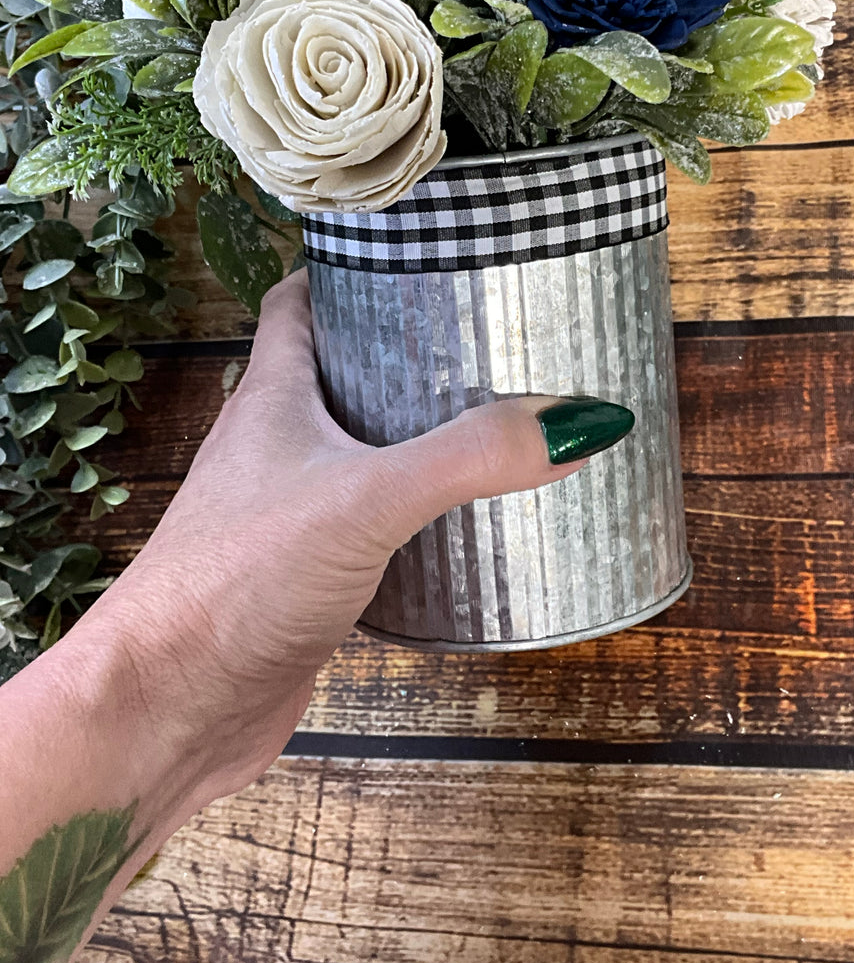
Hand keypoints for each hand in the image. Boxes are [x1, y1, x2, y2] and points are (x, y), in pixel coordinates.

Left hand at [81, 270, 633, 798]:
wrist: (164, 708)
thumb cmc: (232, 584)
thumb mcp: (367, 499)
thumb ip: (470, 455)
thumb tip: (579, 418)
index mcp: (272, 397)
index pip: (299, 303)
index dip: (348, 269)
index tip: (414, 253)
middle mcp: (273, 446)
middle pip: (336, 374)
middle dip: (403, 353)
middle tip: (482, 338)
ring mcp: (285, 513)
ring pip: (354, 452)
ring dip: (412, 437)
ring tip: (491, 422)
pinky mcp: (303, 577)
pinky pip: (365, 525)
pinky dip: (410, 516)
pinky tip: (461, 526)